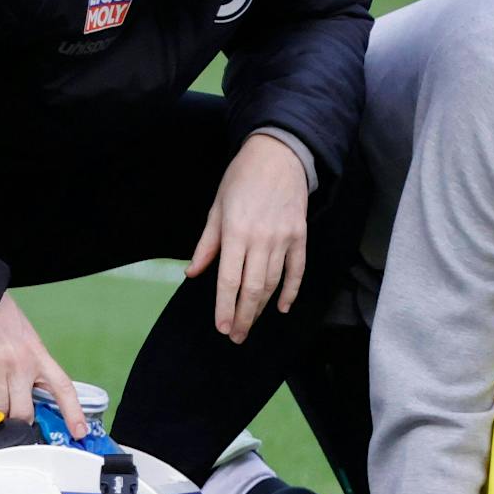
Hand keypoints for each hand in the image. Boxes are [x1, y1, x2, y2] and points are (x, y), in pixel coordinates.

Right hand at [0, 291, 84, 435]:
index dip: (74, 413)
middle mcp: (20, 364)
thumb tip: (37, 400)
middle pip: (24, 410)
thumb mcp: (31, 344)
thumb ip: (35, 370)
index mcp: (40, 358)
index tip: (79, 432)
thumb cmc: (6, 324)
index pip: (63, 389)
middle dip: (22, 425)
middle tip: (20, 431)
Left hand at [186, 133, 309, 343]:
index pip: (228, 280)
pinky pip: (296, 271)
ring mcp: (283, 239)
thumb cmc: (241, 179)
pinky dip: (291, 292)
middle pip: (252, 288)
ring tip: (251, 325)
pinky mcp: (300, 237)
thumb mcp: (216, 207)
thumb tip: (194, 273)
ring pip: (273, 284)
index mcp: (234, 232)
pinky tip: (282, 308)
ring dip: (261, 308)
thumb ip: (207, 244)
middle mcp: (259, 239)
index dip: (224, 307)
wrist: (279, 156)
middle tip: (236, 336)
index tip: (222, 327)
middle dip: (243, 316)